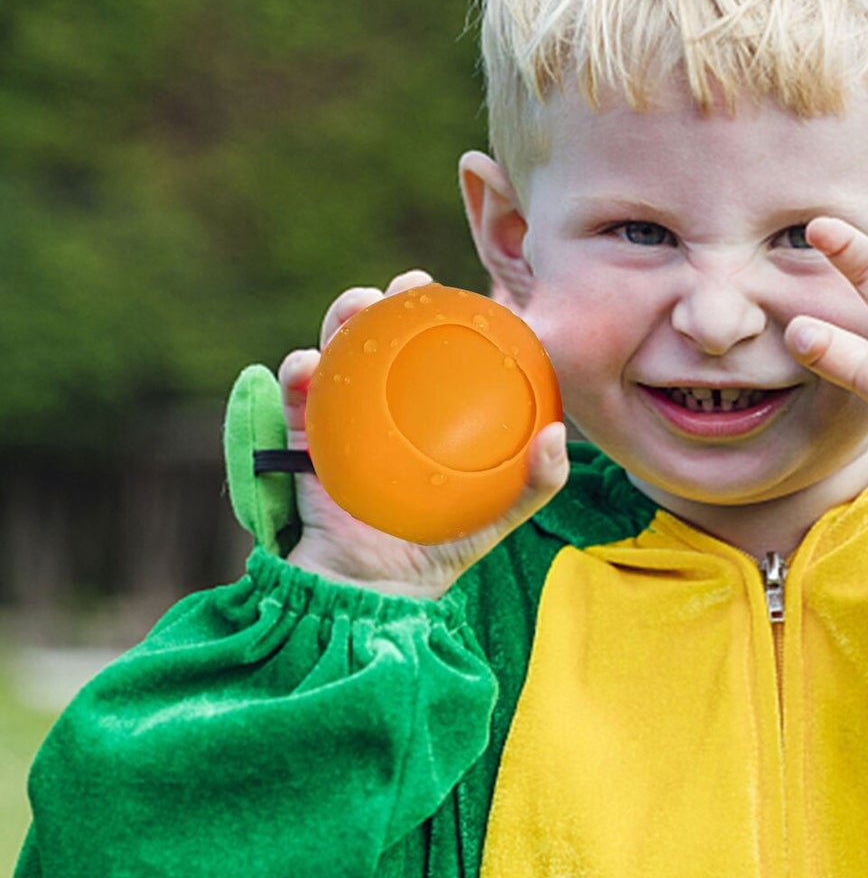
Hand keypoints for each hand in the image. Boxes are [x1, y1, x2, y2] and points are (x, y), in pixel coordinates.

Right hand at [281, 269, 568, 597]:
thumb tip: (561, 434)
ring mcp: (342, 417)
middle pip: (381, 336)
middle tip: (404, 288)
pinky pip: (296, 397)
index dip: (438, 313)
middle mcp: (385, 404)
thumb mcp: (498, 512)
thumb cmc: (439, 547)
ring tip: (357, 306)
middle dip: (388, 300)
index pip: (432, 348)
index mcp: (426, 410)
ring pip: (336, 351)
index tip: (450, 290)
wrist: (375, 590)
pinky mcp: (303, 439)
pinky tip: (308, 364)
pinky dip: (298, 373)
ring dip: (341, 319)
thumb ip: (536, 481)